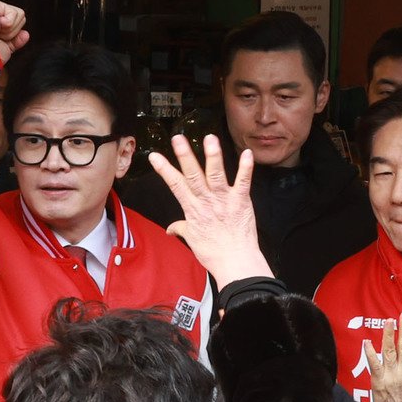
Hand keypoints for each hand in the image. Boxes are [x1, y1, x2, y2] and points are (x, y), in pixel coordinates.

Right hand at [150, 133, 272, 284]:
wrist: (235, 263)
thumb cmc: (213, 253)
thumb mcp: (192, 240)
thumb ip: (181, 228)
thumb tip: (170, 229)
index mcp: (193, 209)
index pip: (175, 185)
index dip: (164, 170)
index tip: (155, 156)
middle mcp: (206, 201)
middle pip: (193, 175)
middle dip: (185, 156)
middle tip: (178, 138)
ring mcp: (224, 200)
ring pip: (216, 175)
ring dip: (213, 156)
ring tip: (210, 138)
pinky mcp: (241, 202)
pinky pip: (243, 182)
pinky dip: (246, 168)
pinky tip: (247, 153)